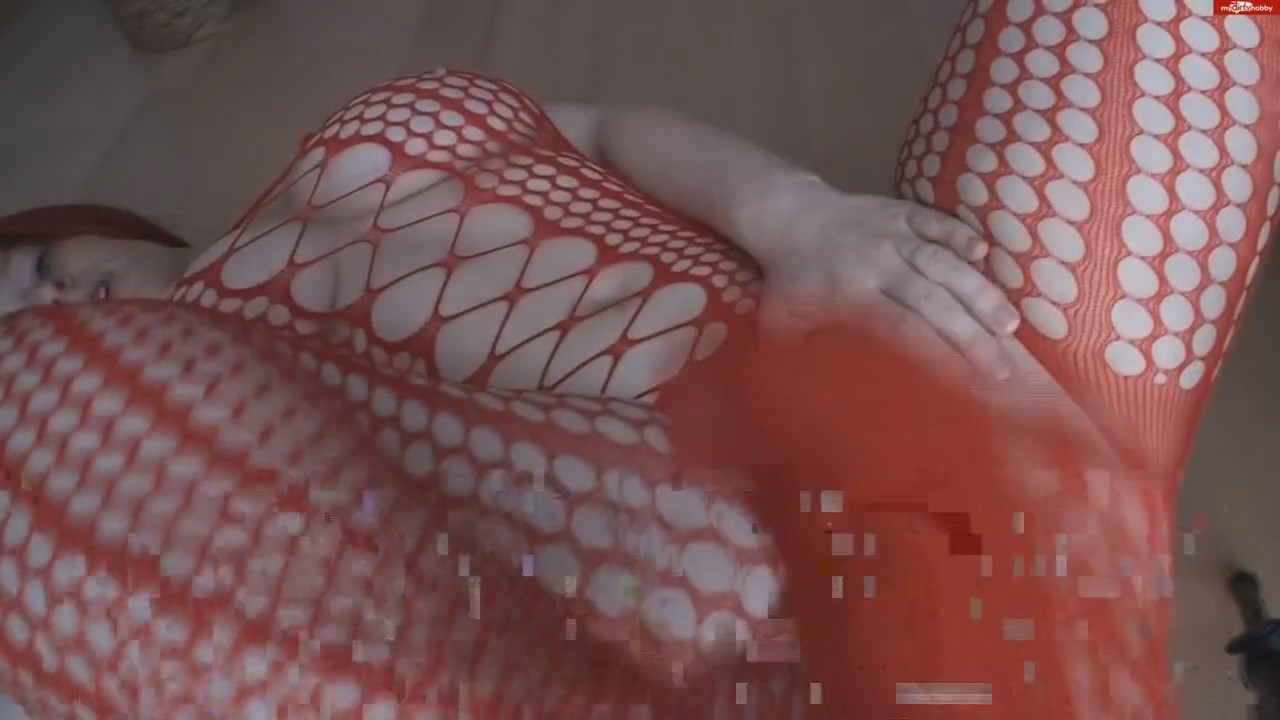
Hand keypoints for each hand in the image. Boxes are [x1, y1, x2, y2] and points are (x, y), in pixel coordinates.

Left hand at [750, 186, 1020, 380]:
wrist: (786, 214)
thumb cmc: (788, 281)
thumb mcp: (784, 324)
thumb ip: (808, 357)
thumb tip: (829, 405)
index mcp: (850, 294)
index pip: (903, 328)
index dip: (936, 355)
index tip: (966, 385)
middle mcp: (877, 263)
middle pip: (932, 300)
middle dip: (972, 336)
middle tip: (1005, 369)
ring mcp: (892, 234)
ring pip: (942, 261)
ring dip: (977, 291)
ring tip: (1009, 324)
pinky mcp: (902, 211)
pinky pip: (936, 220)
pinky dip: (960, 234)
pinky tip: (986, 253)